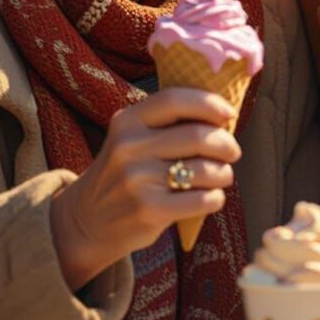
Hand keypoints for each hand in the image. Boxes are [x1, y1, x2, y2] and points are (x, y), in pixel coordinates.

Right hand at [50, 88, 240, 290]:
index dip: (209, 103)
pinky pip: (202, 200)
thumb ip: (166, 124)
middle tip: (232, 152)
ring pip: (205, 169)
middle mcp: (129, 147)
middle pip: (197, 136)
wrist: (87, 220)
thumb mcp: (131, 139)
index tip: (229, 114)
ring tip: (222, 176)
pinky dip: (216, 198)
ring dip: (224, 173)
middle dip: (225, 144)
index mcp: (126, 121)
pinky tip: (211, 197)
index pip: (175, 100)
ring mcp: (137, 179)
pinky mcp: (148, 210)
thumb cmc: (125, 173)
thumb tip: (222, 114)